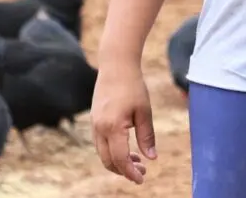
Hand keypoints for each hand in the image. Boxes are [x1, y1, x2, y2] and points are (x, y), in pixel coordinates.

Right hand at [91, 59, 155, 183]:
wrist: (116, 65)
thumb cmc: (133, 86)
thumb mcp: (144, 112)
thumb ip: (147, 136)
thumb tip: (152, 158)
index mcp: (113, 127)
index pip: (120, 159)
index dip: (130, 172)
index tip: (142, 179)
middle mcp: (100, 128)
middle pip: (108, 160)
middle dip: (124, 170)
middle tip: (141, 171)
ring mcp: (94, 124)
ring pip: (102, 153)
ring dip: (117, 161)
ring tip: (136, 160)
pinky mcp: (94, 119)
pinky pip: (100, 143)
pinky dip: (111, 150)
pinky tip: (126, 147)